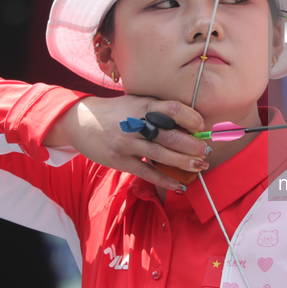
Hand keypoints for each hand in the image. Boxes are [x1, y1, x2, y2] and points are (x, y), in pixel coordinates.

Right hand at [44, 95, 208, 190]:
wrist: (80, 121)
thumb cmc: (116, 112)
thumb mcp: (136, 103)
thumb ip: (158, 111)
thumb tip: (188, 123)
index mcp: (143, 106)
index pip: (172, 109)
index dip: (190, 117)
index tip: (201, 125)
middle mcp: (136, 125)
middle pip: (170, 135)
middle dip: (192, 145)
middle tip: (206, 151)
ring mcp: (127, 144)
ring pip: (161, 154)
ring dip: (184, 162)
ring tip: (200, 166)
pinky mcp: (120, 160)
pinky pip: (146, 172)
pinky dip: (164, 179)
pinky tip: (179, 184)